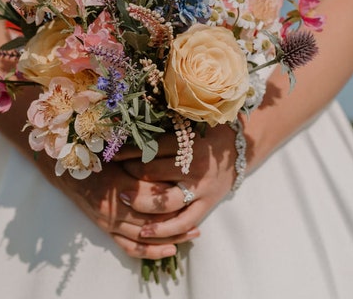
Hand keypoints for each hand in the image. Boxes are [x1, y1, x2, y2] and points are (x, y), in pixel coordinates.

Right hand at [50, 158, 200, 259]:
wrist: (63, 165)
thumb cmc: (91, 152)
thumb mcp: (117, 150)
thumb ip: (140, 157)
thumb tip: (171, 159)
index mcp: (118, 183)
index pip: (153, 196)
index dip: (174, 195)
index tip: (193, 190)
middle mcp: (113, 207)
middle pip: (153, 220)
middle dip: (178, 221)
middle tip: (200, 217)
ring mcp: (108, 221)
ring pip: (145, 236)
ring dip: (170, 238)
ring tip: (193, 234)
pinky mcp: (105, 229)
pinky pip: (129, 247)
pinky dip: (150, 252)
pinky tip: (170, 250)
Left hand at [116, 123, 236, 242]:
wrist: (239, 148)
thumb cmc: (208, 131)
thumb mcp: (188, 123)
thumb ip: (164, 124)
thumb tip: (132, 120)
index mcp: (189, 143)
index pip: (151, 148)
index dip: (128, 151)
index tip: (112, 152)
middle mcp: (195, 166)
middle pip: (153, 173)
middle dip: (129, 173)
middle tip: (113, 172)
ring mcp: (201, 189)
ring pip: (166, 202)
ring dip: (141, 202)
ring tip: (123, 197)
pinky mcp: (206, 205)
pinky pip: (183, 222)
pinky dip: (164, 229)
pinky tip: (144, 232)